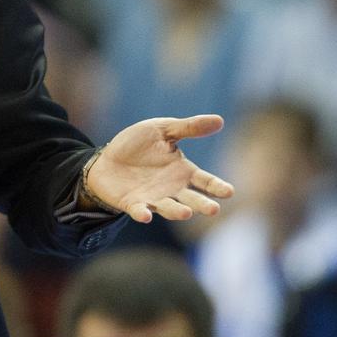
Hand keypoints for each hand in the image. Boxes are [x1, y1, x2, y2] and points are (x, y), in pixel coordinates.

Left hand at [86, 115, 233, 223]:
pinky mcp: (132, 203)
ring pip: (168, 208)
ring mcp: (152, 198)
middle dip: (202, 204)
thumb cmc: (138, 144)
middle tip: (213, 210)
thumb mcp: (162, 130)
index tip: (228, 192)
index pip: (204, 181)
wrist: (107, 159)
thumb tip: (220, 120)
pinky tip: (145, 216)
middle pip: (191, 199)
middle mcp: (171, 189)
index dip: (216, 186)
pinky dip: (142, 213)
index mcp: (182, 171)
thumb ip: (188, 128)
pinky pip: (138, 210)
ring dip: (177, 211)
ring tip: (186, 213)